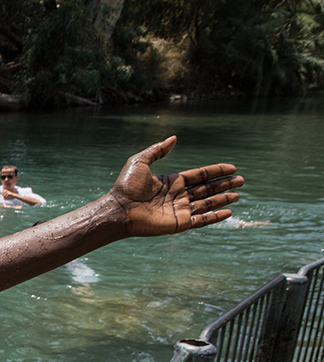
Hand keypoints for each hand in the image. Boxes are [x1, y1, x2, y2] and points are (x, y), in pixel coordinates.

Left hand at [109, 136, 243, 236]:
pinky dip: (216, 217)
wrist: (119, 209)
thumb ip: (158, 150)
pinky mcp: (179, 223)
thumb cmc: (126, 187)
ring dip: (223, 199)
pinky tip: (229, 211)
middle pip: (207, 188)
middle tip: (241, 180)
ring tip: (238, 194)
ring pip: (207, 203)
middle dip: (224, 184)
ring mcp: (180, 210)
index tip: (232, 167)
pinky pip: (202, 220)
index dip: (216, 171)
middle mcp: (178, 196)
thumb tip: (174, 138)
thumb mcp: (140, 162)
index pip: (200, 175)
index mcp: (172, 181)